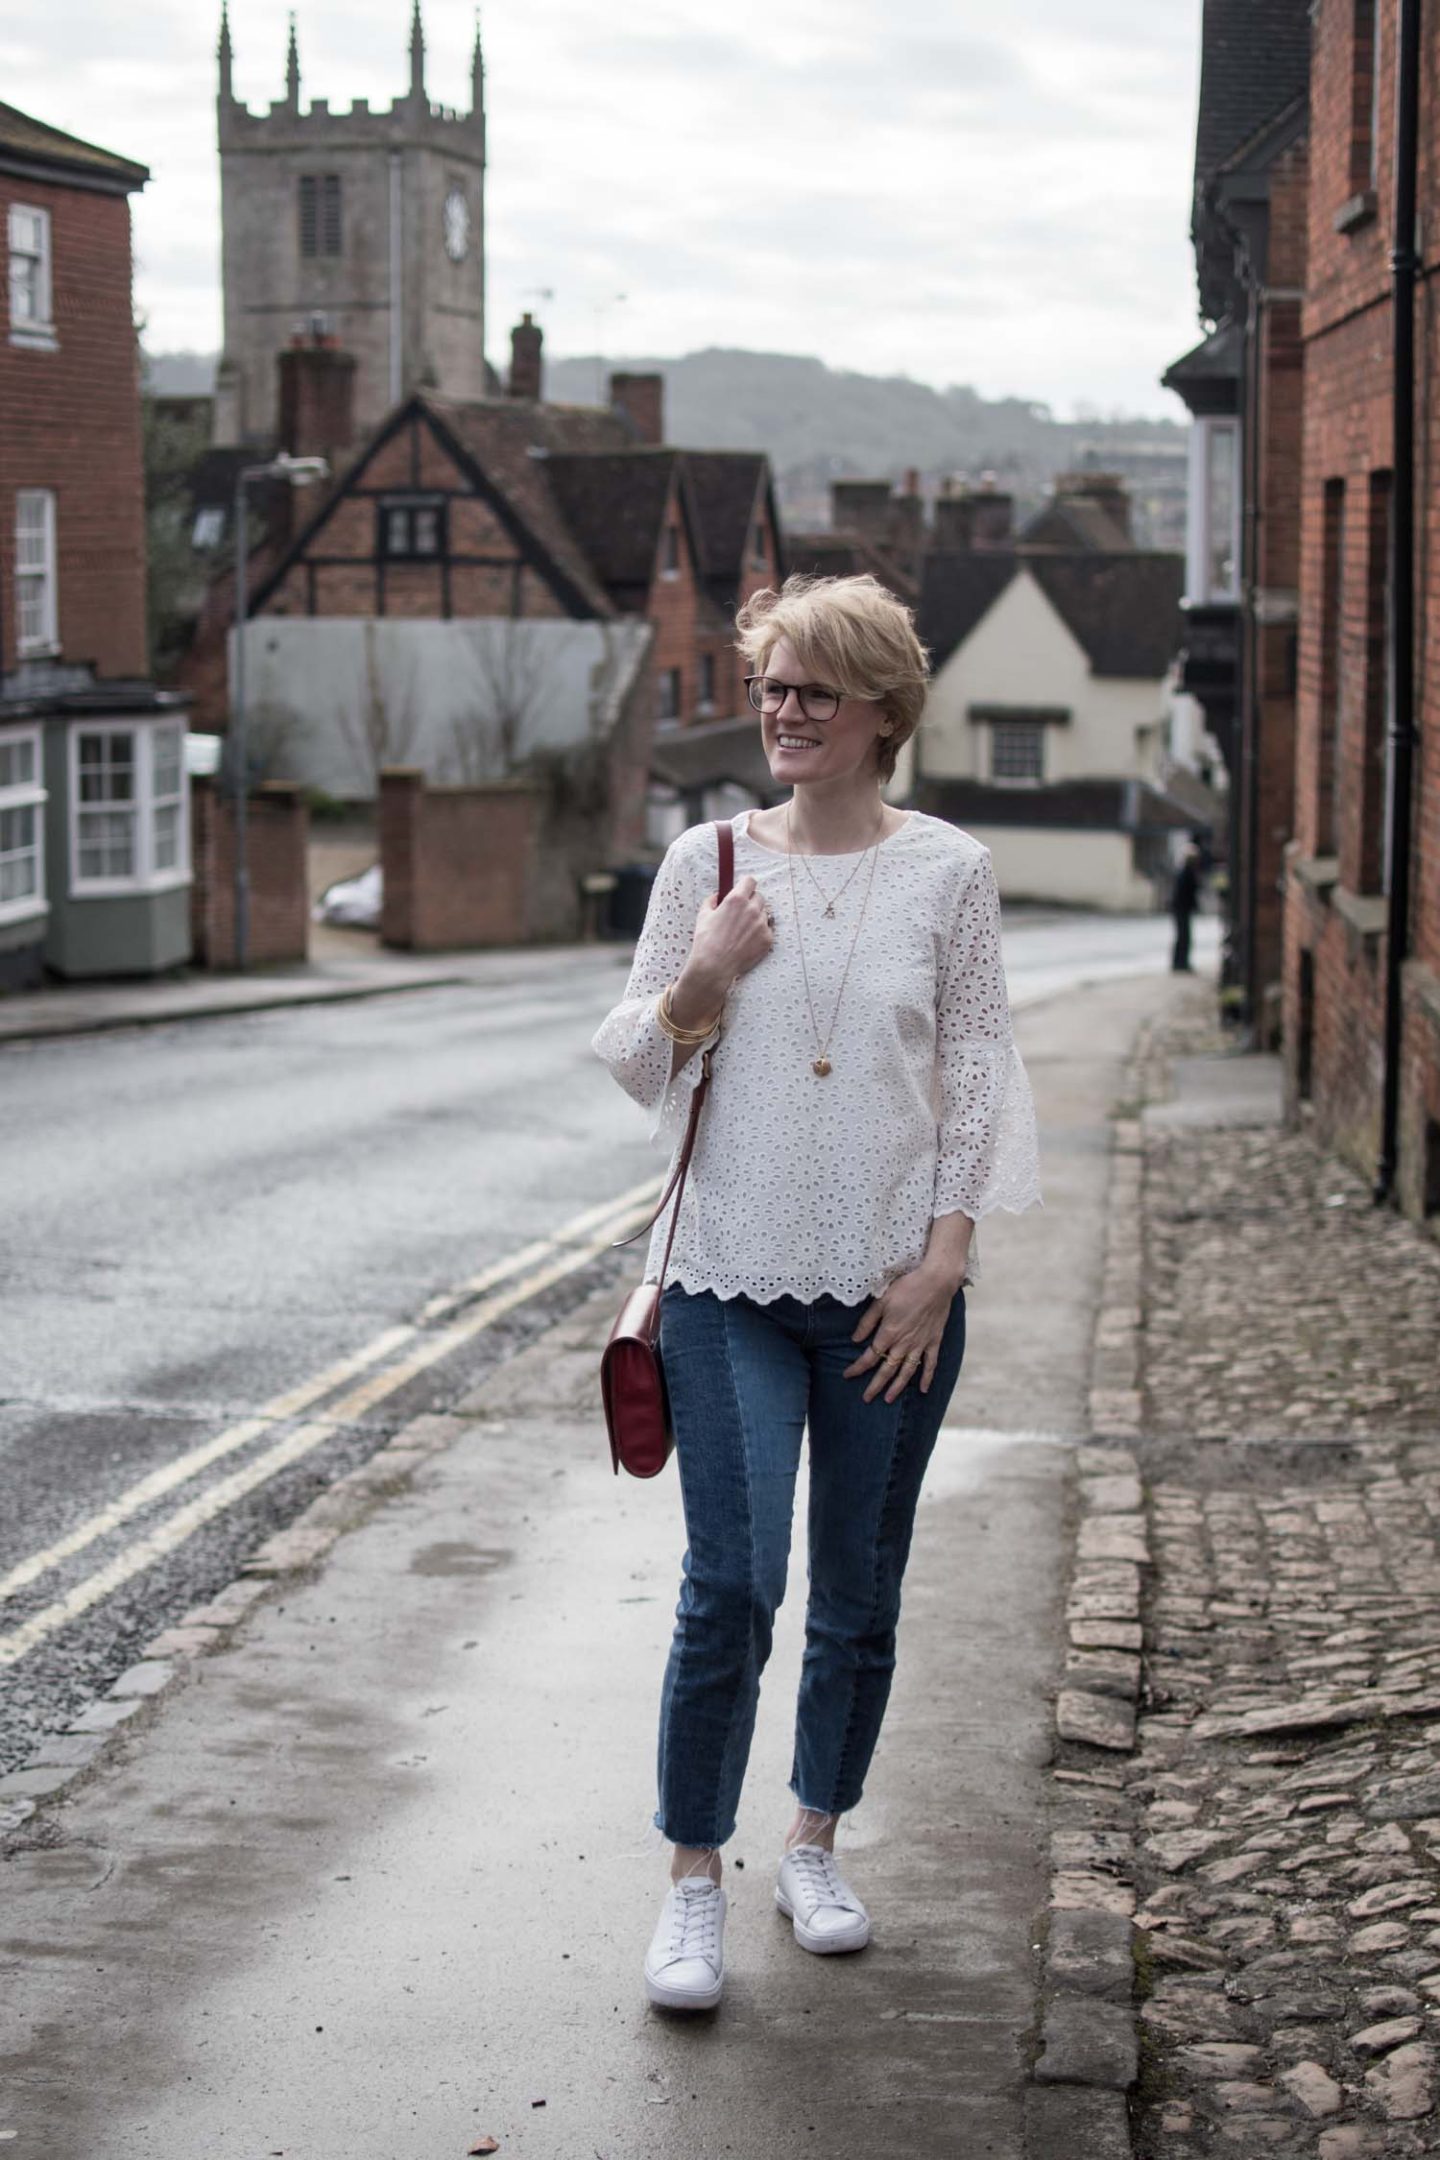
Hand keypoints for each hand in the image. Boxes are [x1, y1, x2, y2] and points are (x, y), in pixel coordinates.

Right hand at [682, 874, 773, 1003]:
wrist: (714, 966)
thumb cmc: (706, 941)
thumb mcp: (703, 915)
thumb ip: (712, 900)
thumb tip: (718, 897)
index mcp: (736, 899)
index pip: (750, 881)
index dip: (745, 885)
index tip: (743, 889)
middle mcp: (752, 909)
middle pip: (759, 897)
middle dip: (751, 901)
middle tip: (741, 912)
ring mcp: (762, 925)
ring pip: (764, 914)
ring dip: (756, 917)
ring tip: (742, 930)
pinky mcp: (767, 939)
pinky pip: (766, 930)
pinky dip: (759, 933)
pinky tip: (746, 941)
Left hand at [844, 1264, 958, 1402]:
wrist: (937, 1282)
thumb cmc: (907, 1287)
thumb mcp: (881, 1301)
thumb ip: (867, 1322)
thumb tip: (855, 1339)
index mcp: (889, 1333)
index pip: (869, 1357)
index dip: (857, 1367)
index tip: (847, 1375)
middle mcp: (904, 1343)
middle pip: (887, 1370)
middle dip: (875, 1385)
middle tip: (866, 1399)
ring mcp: (921, 1344)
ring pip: (907, 1371)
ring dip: (897, 1387)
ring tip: (888, 1399)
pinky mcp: (934, 1341)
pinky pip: (930, 1364)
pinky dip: (927, 1378)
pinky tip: (923, 1390)